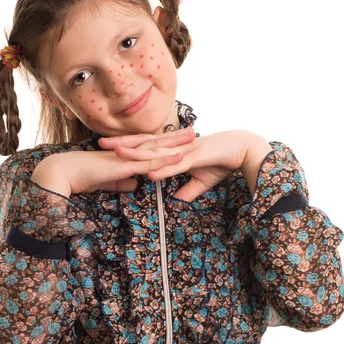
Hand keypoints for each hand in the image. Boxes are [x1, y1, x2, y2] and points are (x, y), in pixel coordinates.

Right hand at [31, 128, 195, 196]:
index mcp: (123, 155)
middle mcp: (126, 151)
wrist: (63, 173)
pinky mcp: (124, 165)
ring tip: (193, 136)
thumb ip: (121, 182)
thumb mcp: (106, 181)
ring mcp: (126, 156)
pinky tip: (179, 156)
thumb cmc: (80, 177)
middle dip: (175, 137)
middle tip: (194, 130)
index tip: (178, 140)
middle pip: (155, 142)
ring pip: (156, 148)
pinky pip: (149, 162)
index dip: (163, 143)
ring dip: (176, 142)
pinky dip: (165, 159)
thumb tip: (135, 185)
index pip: (147, 147)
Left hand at [99, 128, 255, 201]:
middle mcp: (176, 147)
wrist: (243, 150)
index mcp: (175, 150)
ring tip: (117, 153)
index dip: (128, 146)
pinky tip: (150, 174)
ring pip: (157, 153)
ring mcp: (185, 151)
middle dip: (122, 144)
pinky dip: (163, 170)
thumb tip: (177, 200)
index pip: (147, 146)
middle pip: (145, 145)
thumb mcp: (202, 180)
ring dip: (137, 153)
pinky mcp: (197, 158)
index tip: (108, 148)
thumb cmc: (223, 161)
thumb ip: (188, 189)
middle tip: (100, 143)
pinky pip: (177, 166)